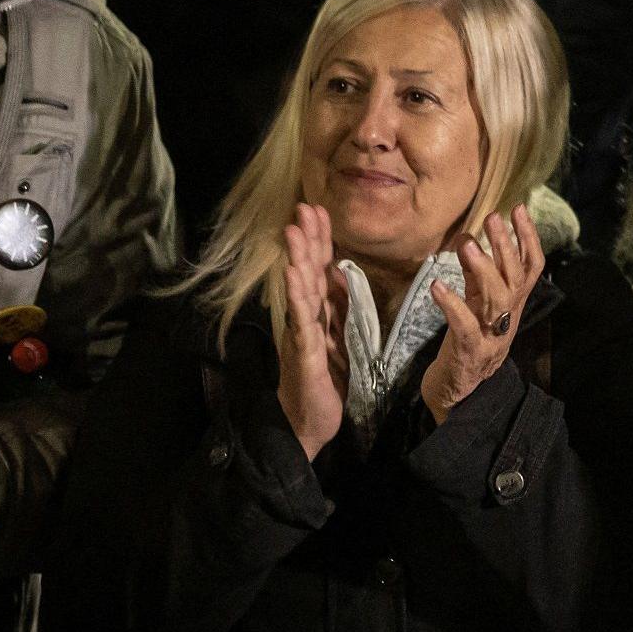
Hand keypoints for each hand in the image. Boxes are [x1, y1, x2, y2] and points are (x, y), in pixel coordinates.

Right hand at [277, 203, 347, 461]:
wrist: (308, 425)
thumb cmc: (324, 383)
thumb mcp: (339, 339)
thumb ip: (337, 307)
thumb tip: (336, 273)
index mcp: (318, 314)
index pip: (319, 269)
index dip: (320, 241)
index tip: (319, 211)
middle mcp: (306, 318)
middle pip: (307, 271)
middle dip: (307, 239)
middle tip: (305, 207)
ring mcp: (301, 333)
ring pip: (300, 289)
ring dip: (297, 258)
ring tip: (293, 229)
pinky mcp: (302, 351)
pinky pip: (301, 319)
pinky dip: (297, 295)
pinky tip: (293, 274)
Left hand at [423, 209, 547, 423]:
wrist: (458, 393)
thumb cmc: (467, 342)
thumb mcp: (477, 304)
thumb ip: (475, 275)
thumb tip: (467, 238)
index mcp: (514, 305)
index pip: (530, 267)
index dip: (528, 238)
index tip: (519, 208)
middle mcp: (509, 318)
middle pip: (514, 279)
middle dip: (505, 246)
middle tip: (492, 218)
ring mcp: (492, 337)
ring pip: (495, 300)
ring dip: (482, 270)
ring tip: (467, 244)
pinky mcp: (470, 353)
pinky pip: (464, 326)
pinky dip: (452, 305)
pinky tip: (437, 287)